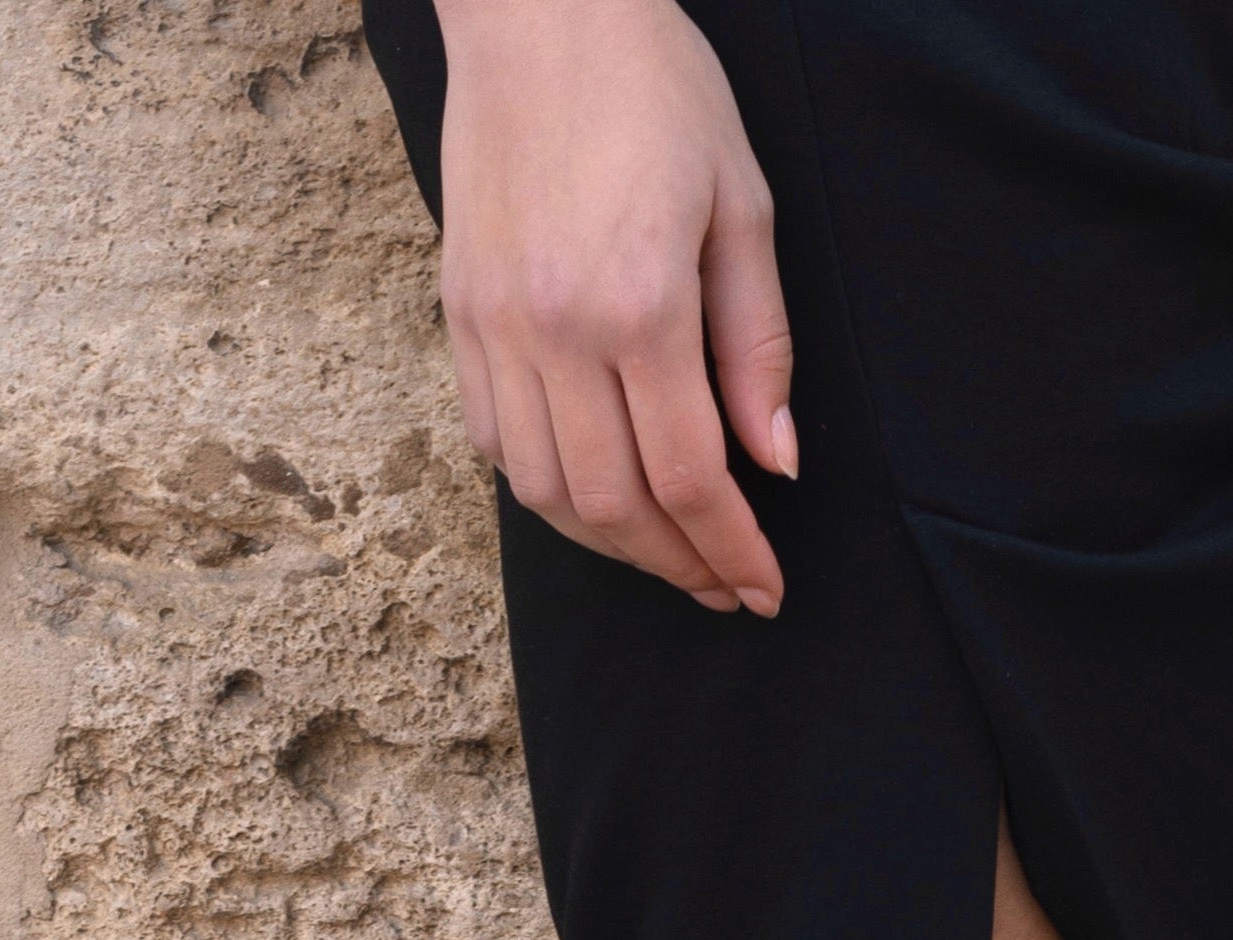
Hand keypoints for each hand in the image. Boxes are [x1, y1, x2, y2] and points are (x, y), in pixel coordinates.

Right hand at [434, 0, 797, 613]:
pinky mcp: (459, 316)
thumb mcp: (741, 206)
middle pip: (617, 507)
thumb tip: (774, 462)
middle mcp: (556, 332)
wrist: (539, 9)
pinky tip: (595, 495)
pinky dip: (549, 493)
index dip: (732, 550)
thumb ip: (758, 345)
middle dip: (677, 564)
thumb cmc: (653, 88)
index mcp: (639, 305)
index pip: (691, 477)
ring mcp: (496, 329)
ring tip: (665, 552)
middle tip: (722, 585)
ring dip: (613, 544)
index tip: (763, 588)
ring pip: (549, 495)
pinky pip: (497, 445)